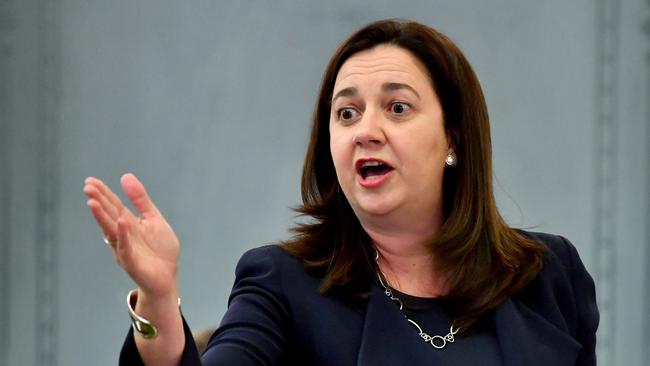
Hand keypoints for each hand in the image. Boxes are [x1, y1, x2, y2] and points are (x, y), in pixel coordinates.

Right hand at [84, 173, 178, 298]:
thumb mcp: (152, 218)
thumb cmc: (159, 249)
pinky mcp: (132, 262)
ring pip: (111, 230)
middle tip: (87, 188)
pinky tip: (120, 222)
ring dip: (102, 217)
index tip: (90, 181)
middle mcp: (122, 235)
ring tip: (92, 202)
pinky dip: (123, 235)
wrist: (167, 276)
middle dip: (98, 202)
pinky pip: (126, 247)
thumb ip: (140, 200)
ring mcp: (125, 248)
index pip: (113, 205)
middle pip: (109, 216)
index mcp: (128, 224)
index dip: (103, 193)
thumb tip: (125, 176)